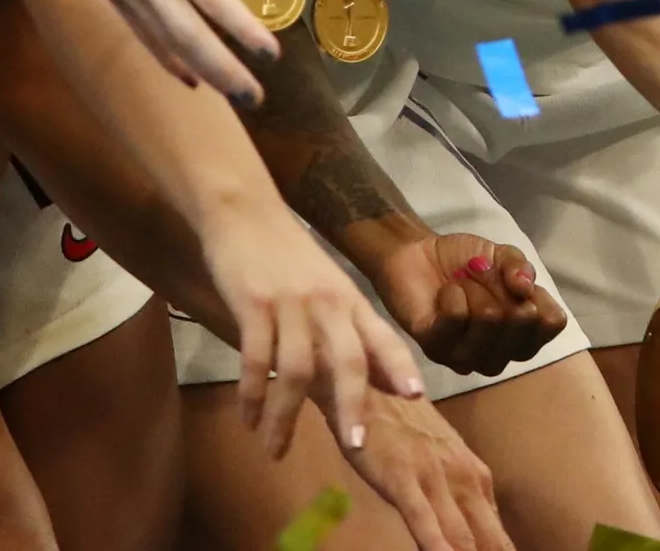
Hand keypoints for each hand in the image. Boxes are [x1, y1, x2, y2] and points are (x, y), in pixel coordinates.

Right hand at [0, 0, 280, 105]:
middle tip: (255, 99)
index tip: (271, 55)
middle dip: (224, 71)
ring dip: (199, 70)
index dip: (242, 30)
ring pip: (166, 42)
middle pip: (189, 38)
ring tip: (228, 93)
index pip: (212, 0)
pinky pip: (141, 33)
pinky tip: (181, 71)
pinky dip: (164, 56)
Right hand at [200, 200, 425, 462]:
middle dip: (354, 406)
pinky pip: (256, 358)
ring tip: (276, 450)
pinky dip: (252, 395)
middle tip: (355, 446)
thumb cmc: (287, 253)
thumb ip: (349, 329)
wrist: (244, 208)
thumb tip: (377, 379)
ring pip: (297, 369)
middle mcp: (327, 301)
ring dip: (286, 416)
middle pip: (348, 359)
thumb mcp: (327, 286)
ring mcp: (290, 302)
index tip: (416, 397)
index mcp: (348, 298)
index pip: (383, 336)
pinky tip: (247, 419)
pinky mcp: (253, 303)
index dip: (399, 366)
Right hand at [334, 391, 513, 550]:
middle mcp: (463, 476)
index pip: (497, 532)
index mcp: (475, 475)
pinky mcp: (402, 476)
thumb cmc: (403, 424)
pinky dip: (436, 544)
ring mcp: (433, 476)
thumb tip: (476, 533)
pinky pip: (422, 517)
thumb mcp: (442, 458)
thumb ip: (459, 493)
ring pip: (460, 533)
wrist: (368, 383)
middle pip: (488, 537)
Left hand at [369, 231, 569, 377]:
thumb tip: (525, 287)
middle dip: (500, 283)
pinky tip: (445, 294)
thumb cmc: (464, 261)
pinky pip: (456, 317)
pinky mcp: (435, 348)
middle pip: (522, 320)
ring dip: (474, 287)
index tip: (513, 279)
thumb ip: (519, 266)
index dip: (535, 292)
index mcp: (521, 337)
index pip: (552, 323)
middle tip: (481, 275)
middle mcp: (498, 356)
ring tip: (460, 284)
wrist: (416, 255)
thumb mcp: (501, 255)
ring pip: (489, 319)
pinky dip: (453, 293)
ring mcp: (466, 357)